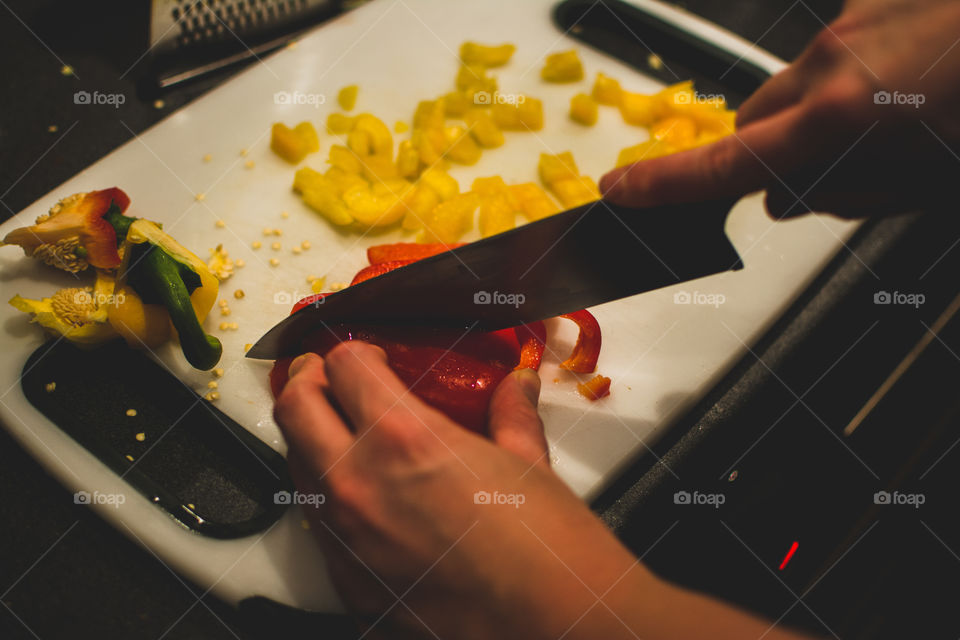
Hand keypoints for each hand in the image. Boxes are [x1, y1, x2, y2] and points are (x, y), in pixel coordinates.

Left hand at [274, 342, 813, 639]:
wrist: (554, 629)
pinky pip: (319, 528)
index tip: (366, 358)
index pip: (343, 367)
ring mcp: (347, 539)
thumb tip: (516, 384)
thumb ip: (510, 413)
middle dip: (307, 380)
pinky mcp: (349, 584)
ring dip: (313, 440)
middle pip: (294, 406)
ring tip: (344, 435)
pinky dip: (331, 501)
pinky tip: (368, 501)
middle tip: (325, 376)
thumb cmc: (547, 549)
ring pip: (296, 467)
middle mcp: (359, 484)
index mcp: (403, 439)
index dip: (353, 351)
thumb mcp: (529, 462)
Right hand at [600, 0, 959, 218]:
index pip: (722, 162)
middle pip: (753, 121)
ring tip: (892, 121)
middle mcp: (832, 63)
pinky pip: (836, 47)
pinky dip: (854, 74)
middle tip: (818, 177)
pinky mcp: (873, 0)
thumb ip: (845, 195)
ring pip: (794, 85)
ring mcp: (851, 24)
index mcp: (839, 119)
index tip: (620, 190)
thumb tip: (786, 198)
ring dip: (818, 113)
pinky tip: (909, 78)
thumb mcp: (926, 182)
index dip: (663, 183)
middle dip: (768, 153)